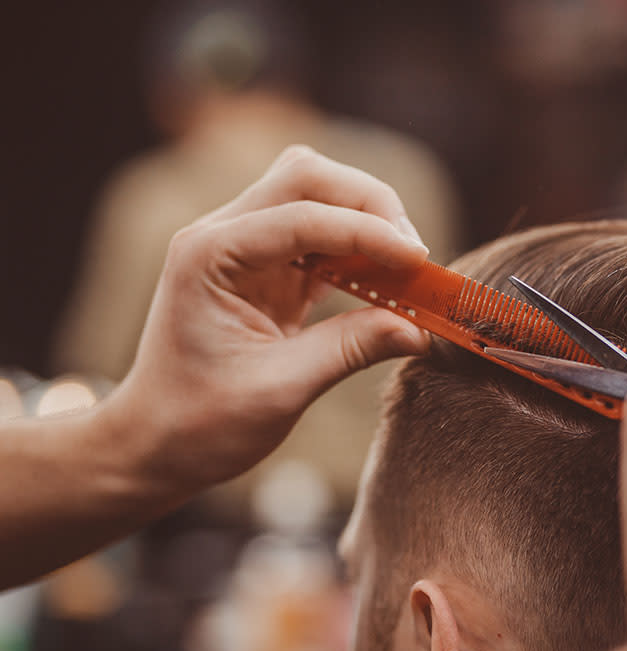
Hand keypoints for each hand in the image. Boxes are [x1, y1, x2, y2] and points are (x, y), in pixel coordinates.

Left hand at [103, 146, 429, 492]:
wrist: (154, 444)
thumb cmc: (199, 423)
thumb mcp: (280, 390)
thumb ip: (351, 349)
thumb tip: (420, 329)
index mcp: (211, 255)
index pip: (302, 216)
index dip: (368, 233)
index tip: (419, 261)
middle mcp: (224, 236)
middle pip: (308, 178)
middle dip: (370, 206)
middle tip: (414, 255)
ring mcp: (244, 248)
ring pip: (316, 197)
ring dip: (366, 222)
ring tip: (404, 267)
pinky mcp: (266, 270)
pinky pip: (320, 237)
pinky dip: (357, 251)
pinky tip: (383, 281)